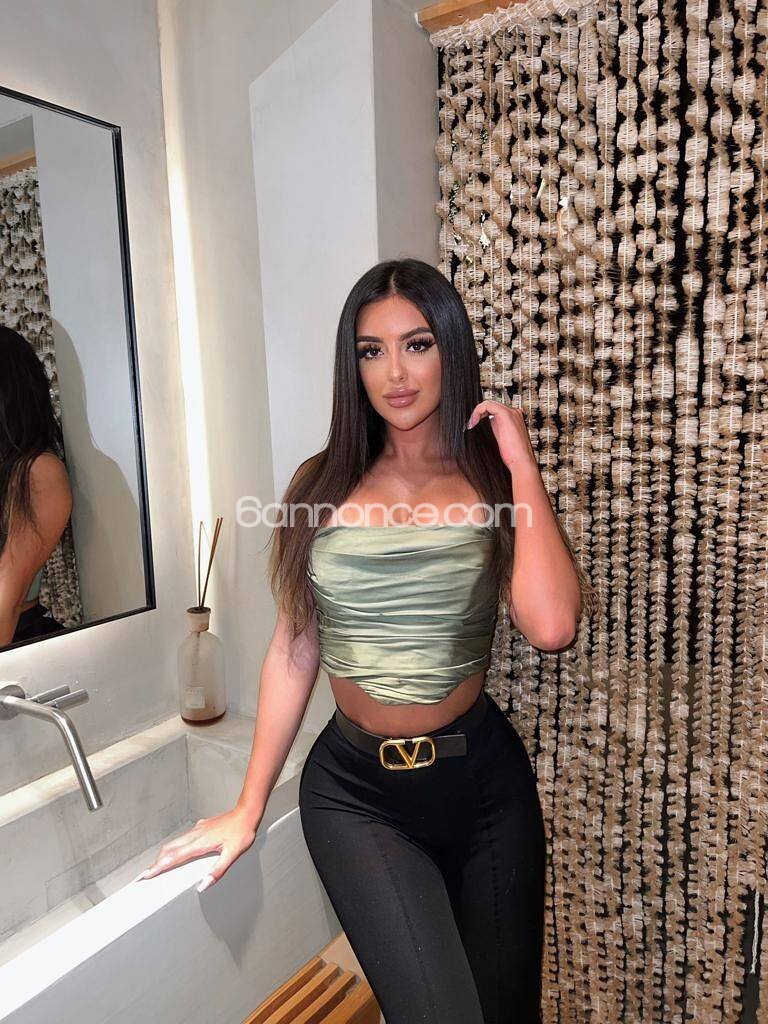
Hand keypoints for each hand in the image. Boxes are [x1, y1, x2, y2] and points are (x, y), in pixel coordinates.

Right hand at [133, 805, 260, 892]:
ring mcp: (198, 829)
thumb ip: (217, 871)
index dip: (158, 867)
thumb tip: (203, 885)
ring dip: (164, 854)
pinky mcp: (202, 827)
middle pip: (169, 849)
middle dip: (157, 862)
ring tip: (158, 865)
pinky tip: (179, 850)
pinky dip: (175, 847)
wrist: (247, 813)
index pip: (174, 857)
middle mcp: (195, 835)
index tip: (146, 875)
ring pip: (175, 842)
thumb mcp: (232, 855)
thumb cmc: (241, 832)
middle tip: (146, 874)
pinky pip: (184, 838)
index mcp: (200, 843)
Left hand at [465, 400, 536, 468]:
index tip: (474, 425)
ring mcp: (511, 412)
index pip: (496, 409)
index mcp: (514, 418)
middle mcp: (514, 413)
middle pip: (492, 405)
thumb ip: (496, 431)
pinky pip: (487, 405)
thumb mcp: (502, 440)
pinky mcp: (506, 414)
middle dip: (479, 413)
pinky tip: (474, 422)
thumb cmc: (513, 455)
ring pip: (489, 403)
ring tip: (471, 424)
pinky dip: (478, 411)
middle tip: (471, 424)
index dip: (483, 415)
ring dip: (477, 412)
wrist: (521, 461)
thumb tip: (482, 427)